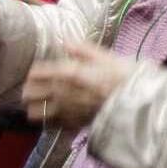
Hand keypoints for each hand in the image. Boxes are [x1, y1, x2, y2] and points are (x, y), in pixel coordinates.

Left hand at [21, 42, 135, 129]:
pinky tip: (54, 114)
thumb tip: (65, 42)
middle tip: (36, 86)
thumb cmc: (124, 76)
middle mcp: (60, 93)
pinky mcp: (71, 124)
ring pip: (33, 112)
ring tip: (42, 102)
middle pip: (29, 93)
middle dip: (29, 89)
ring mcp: (64, 111)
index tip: (41, 70)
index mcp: (67, 72)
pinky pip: (49, 124)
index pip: (35, 73)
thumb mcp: (106, 56)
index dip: (35, 71)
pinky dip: (47, 119)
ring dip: (34, 106)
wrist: (137, 103)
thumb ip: (82, 50)